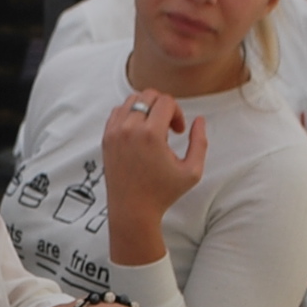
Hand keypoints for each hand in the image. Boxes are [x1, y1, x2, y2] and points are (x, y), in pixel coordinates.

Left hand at [100, 90, 204, 263]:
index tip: (179, 131)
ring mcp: (114, 132)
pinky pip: (118, 112)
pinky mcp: (106, 138)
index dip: (178, 113)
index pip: (166, 101)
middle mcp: (129, 129)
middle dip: (163, 106)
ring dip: (146, 109)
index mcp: (150, 134)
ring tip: (154, 129)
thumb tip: (200, 120)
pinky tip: (139, 133)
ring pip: (132, 100)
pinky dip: (130, 115)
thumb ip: (200, 142)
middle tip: (168, 128)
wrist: (131, 210)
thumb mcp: (192, 171)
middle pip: (148, 95)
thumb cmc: (163, 193)